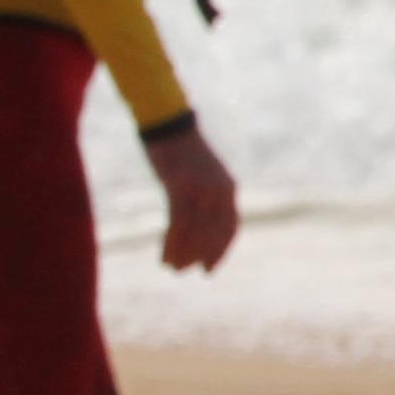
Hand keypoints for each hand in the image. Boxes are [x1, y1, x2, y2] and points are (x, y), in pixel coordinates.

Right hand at [149, 123, 240, 273]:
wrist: (168, 123)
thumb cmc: (180, 149)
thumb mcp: (200, 174)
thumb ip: (204, 194)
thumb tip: (199, 217)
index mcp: (227, 187)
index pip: (230, 226)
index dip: (221, 249)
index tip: (209, 267)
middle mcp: (219, 190)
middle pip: (213, 232)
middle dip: (201, 255)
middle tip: (187, 271)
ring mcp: (200, 189)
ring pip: (196, 232)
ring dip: (185, 253)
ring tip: (173, 268)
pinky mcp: (180, 187)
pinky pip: (178, 224)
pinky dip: (172, 243)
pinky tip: (164, 255)